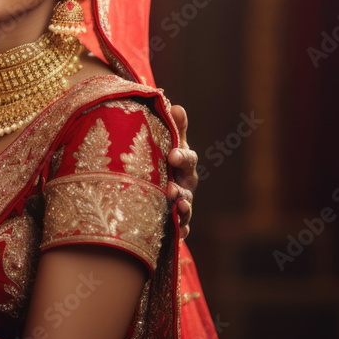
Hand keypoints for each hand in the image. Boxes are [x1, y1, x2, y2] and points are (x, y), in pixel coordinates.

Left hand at [166, 105, 196, 238]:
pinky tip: (178, 233)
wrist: (151, 180)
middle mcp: (185, 184)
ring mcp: (181, 204)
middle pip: (187, 188)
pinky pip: (181, 229)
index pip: (187, 158)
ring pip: (186, 209)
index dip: (182, 156)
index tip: (172, 154)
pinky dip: (181, 231)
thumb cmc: (161, 156)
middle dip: (180, 189)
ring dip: (182, 211)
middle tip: (170, 190)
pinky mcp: (174, 221)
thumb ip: (173, 126)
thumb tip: (176, 106)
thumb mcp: (166, 140)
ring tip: (175, 210)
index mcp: (183, 163)